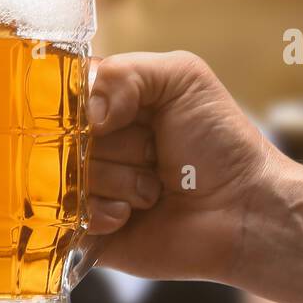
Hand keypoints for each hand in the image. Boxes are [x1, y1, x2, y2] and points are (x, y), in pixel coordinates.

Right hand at [84, 50, 282, 282]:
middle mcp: (90, 145)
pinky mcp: (85, 230)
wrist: (243, 211)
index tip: (115, 117)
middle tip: (154, 154)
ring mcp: (85, 188)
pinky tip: (131, 216)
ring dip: (118, 181)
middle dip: (114, 145)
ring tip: (152, 189)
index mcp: (105, 104)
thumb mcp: (184, 78)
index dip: (84, 105)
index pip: (59, 93)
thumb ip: (126, 72)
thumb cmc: (220, 143)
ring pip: (66, 176)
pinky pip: (65, 216)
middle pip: (61, 137)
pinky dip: (103, 214)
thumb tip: (89, 116)